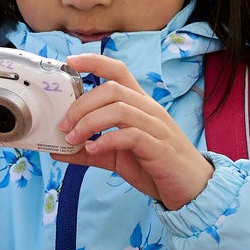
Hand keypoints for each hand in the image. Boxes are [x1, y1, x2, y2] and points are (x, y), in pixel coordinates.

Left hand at [60, 55, 213, 210]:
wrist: (192, 188)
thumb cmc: (156, 166)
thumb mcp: (117, 156)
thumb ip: (90, 150)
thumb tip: (58, 150)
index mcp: (140, 105)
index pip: (119, 71)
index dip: (95, 62)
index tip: (71, 61)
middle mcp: (149, 109)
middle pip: (112, 89)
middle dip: (82, 104)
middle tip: (64, 125)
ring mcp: (156, 127)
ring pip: (119, 109)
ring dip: (89, 122)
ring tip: (73, 139)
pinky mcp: (159, 147)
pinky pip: (130, 135)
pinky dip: (107, 140)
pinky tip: (94, 150)